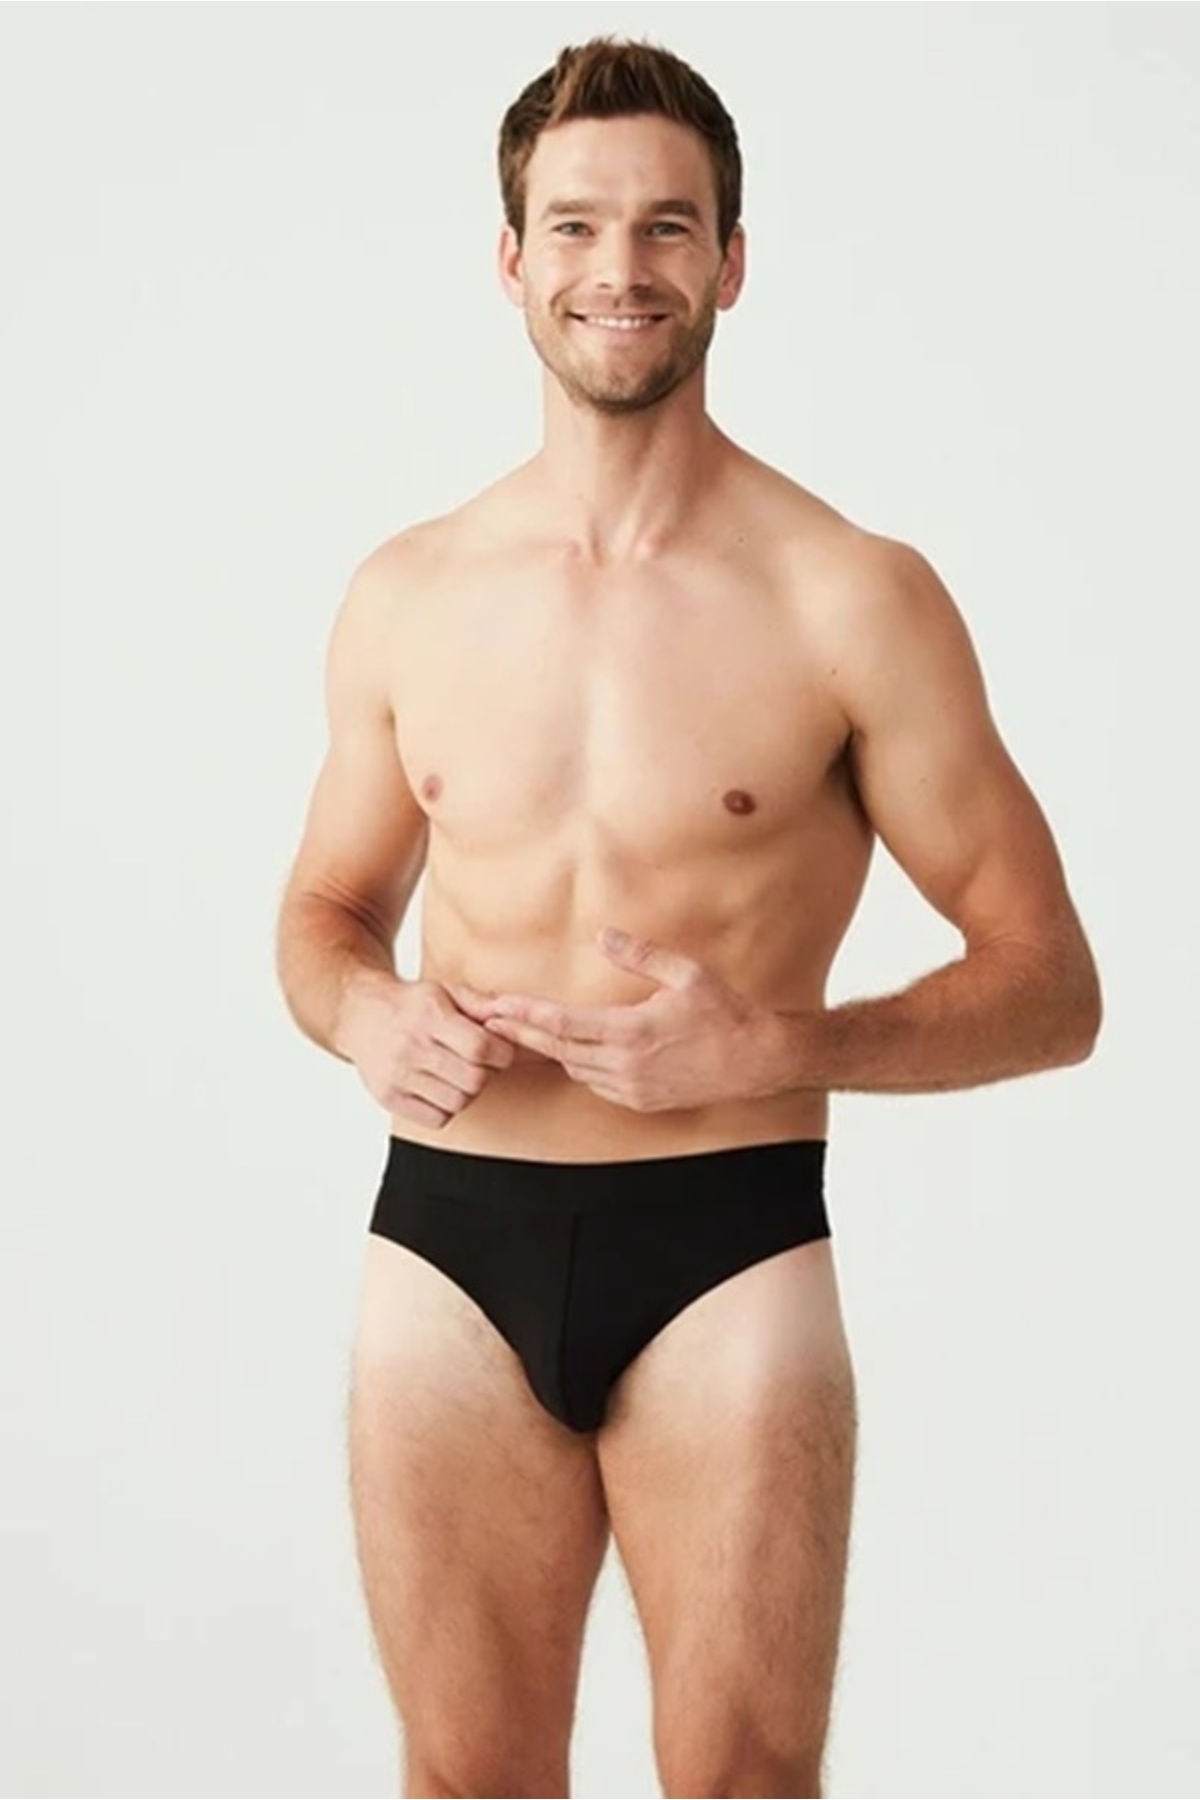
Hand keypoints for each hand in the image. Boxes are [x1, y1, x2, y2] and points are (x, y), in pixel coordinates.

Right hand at [339, 973, 519, 1130]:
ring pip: (458, 1102)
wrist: (360, 1015)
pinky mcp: (388, 1097)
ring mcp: (397, 1074)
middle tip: (476, 1063)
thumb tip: (518, 1012)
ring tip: (456, 1074)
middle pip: (474, 1080)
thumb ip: (483, 1003)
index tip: (497, 1050)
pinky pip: (437, 1118)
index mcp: (429, 1014)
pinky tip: (438, 1088)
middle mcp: (411, 1045)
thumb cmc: (411, 1004)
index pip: (481, 1048)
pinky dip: (446, 1108)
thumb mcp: (446, 991)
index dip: (500, 1053)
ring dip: (467, 1092)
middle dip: (485, 1073)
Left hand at [446, 928, 781, 1113]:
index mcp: (632, 1032)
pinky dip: (579, 1066)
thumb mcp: (686, 974)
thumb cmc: (725, 1013)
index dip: (528, 1013)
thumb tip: (604, 934)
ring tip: (520, 1033)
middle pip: (559, 1049)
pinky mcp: (641, 1100)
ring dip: (550, 1050)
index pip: (565, 1023)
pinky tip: (569, 1052)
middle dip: (522, 1033)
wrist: (757, 1060)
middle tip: (490, 1020)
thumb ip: (640, 955)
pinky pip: (596, 1084)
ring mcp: (632, 1088)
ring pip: (575, 1069)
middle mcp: (626, 1065)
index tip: (500, 1005)